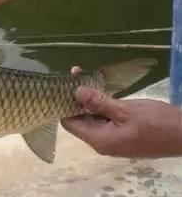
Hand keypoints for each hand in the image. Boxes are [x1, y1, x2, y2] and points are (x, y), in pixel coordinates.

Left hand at [61, 85, 181, 157]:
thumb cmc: (156, 123)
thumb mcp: (125, 110)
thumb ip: (99, 102)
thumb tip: (76, 92)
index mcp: (99, 140)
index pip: (69, 123)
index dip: (64, 104)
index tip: (62, 85)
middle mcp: (102, 142)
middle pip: (79, 119)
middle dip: (75, 98)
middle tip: (73, 75)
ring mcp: (112, 139)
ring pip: (92, 117)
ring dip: (88, 99)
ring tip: (83, 75)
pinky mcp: (122, 134)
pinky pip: (104, 119)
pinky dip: (100, 105)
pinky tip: (99, 88)